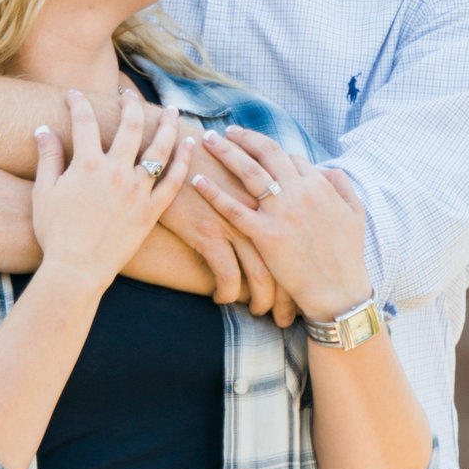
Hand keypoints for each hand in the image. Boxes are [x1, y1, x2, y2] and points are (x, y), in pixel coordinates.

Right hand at [31, 91, 193, 297]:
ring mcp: (137, 191)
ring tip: (172, 110)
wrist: (76, 269)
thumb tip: (42, 129)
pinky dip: (183, 161)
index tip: (74, 95)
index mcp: (86, 164)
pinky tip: (189, 145)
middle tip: (129, 94)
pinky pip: (173, 182)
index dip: (78, 103)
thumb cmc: (55, 233)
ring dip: (167, 125)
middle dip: (130, 104)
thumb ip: (48, 157)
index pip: (84, 121)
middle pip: (130, 126)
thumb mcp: (44, 191)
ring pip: (159, 148)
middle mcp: (116, 171)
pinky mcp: (151, 211)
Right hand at [156, 173, 295, 321]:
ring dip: (261, 302)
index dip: (303, 273)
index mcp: (272, 198)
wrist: (166, 151)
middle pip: (286, 265)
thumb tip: (271, 219)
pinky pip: (227, 276)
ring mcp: (235, 223)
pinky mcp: (208, 233)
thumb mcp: (241, 173)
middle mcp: (260, 213)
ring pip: (260, 276)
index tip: (302, 293)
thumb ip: (261, 195)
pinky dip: (227, 293)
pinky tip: (222, 299)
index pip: (300, 243)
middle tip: (287, 318)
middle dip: (289, 298)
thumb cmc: (202, 160)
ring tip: (259, 313)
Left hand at [196, 128, 373, 325]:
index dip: (270, 151)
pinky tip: (197, 179)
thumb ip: (341, 184)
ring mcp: (281, 213)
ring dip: (226, 152)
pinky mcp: (265, 235)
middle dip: (244, 138)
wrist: (339, 291)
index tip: (255, 147)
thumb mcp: (355, 213)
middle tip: (226, 131)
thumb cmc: (348, 256)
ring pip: (249, 172)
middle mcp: (299, 192)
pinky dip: (213, 192)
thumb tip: (323, 169)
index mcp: (319, 185)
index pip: (290, 157)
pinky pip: (233, 209)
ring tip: (208, 141)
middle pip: (267, 153)